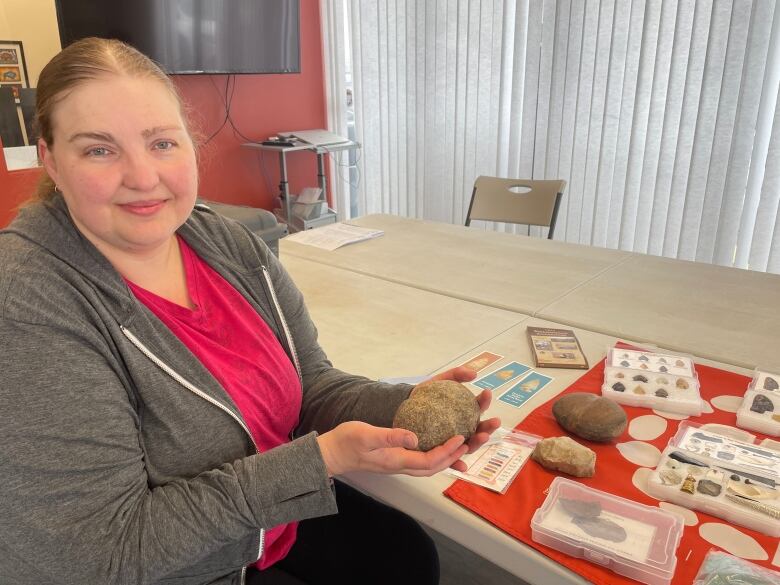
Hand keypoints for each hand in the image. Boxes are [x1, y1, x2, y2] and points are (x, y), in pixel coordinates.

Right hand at [316, 421, 468, 476]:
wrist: (331, 454)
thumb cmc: (346, 442)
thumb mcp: (366, 434)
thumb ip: (390, 436)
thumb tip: (414, 437)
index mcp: (396, 460)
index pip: (429, 460)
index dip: (447, 451)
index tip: (460, 438)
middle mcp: (400, 465)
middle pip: (433, 467)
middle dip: (452, 458)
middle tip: (467, 443)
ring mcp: (396, 464)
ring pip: (428, 467)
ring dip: (445, 458)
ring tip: (458, 446)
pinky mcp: (393, 460)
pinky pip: (420, 462)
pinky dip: (433, 456)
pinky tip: (436, 445)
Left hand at [412, 367, 500, 472]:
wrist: (406, 407)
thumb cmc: (427, 395)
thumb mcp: (440, 380)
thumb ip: (457, 374)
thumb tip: (474, 374)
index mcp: (465, 411)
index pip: (479, 406)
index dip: (485, 401)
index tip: (487, 392)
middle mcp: (464, 427)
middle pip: (480, 428)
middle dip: (490, 426)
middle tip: (495, 421)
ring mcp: (454, 441)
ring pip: (470, 445)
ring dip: (479, 443)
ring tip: (483, 437)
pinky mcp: (443, 452)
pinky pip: (451, 460)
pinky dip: (458, 464)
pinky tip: (463, 467)